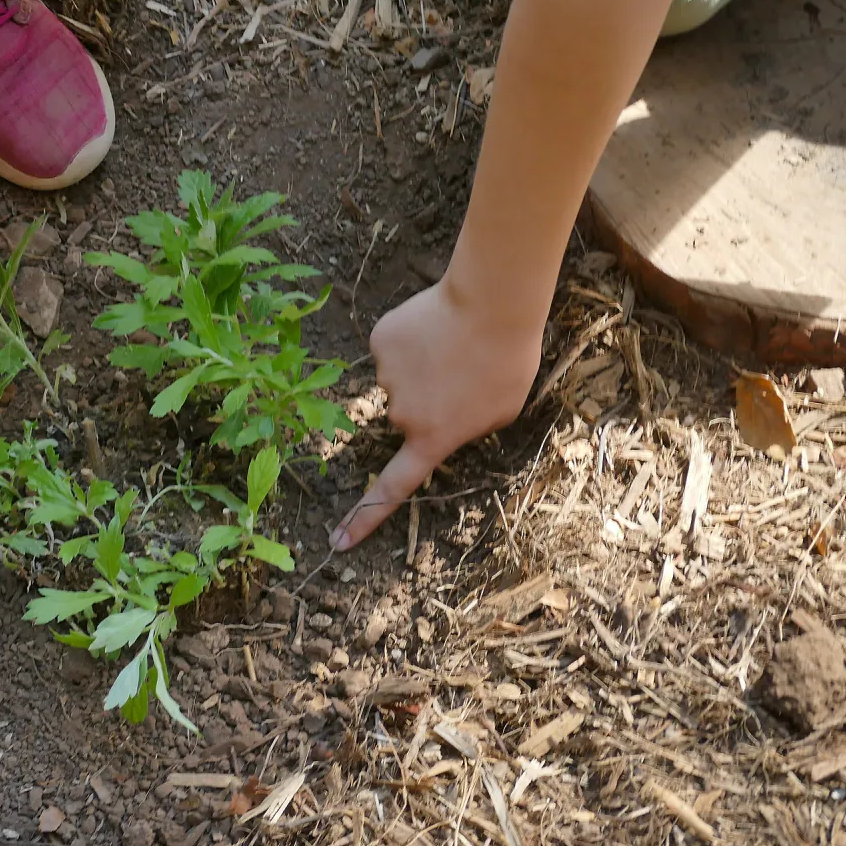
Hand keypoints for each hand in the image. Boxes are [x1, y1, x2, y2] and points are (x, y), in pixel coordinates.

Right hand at [330, 277, 542, 549]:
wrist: (491, 305)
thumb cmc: (508, 362)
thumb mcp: (501, 412)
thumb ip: (466, 427)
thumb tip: (443, 420)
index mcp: (432, 438)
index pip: (394, 488)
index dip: (365, 518)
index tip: (337, 541)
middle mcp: (401, 415)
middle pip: (406, 414)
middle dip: (429, 399)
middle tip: (462, 373)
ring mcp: (386, 376)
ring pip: (399, 377)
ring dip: (421, 365)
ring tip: (454, 344)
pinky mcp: (379, 341)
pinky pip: (391, 346)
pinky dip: (409, 338)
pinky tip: (434, 325)